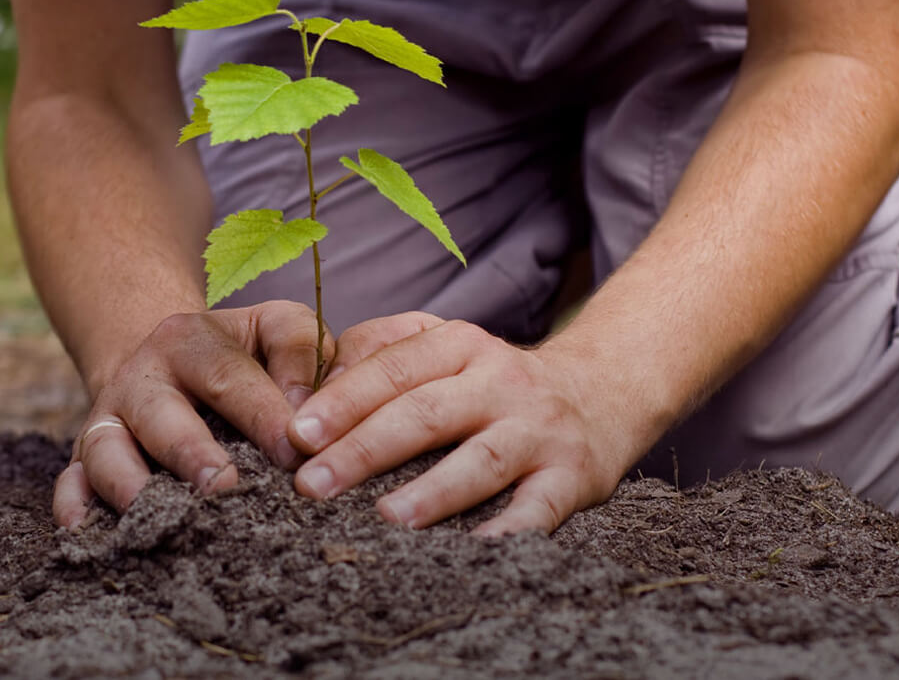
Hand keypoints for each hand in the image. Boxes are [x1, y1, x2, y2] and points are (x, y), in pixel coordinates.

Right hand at [53, 300, 331, 527]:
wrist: (170, 359)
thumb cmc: (242, 353)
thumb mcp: (274, 328)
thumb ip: (300, 354)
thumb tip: (306, 415)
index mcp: (191, 340)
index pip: (228, 376)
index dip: (261, 414)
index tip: (294, 453)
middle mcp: (142, 377)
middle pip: (161, 415)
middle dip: (192, 454)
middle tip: (226, 488)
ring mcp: (108, 418)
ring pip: (106, 450)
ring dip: (132, 486)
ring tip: (167, 519)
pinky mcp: (84, 456)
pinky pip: (69, 482)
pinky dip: (73, 506)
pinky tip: (87, 533)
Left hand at [285, 313, 633, 534]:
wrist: (602, 392)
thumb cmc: (494, 380)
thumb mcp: (446, 346)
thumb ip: (382, 353)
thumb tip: (311, 384)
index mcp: (460, 345)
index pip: (394, 369)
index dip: (342, 401)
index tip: (297, 434)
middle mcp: (500, 381)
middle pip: (426, 413)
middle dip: (364, 449)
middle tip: (312, 485)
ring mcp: (538, 430)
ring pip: (481, 460)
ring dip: (432, 491)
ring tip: (385, 518)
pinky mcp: (573, 476)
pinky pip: (539, 509)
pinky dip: (509, 531)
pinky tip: (473, 553)